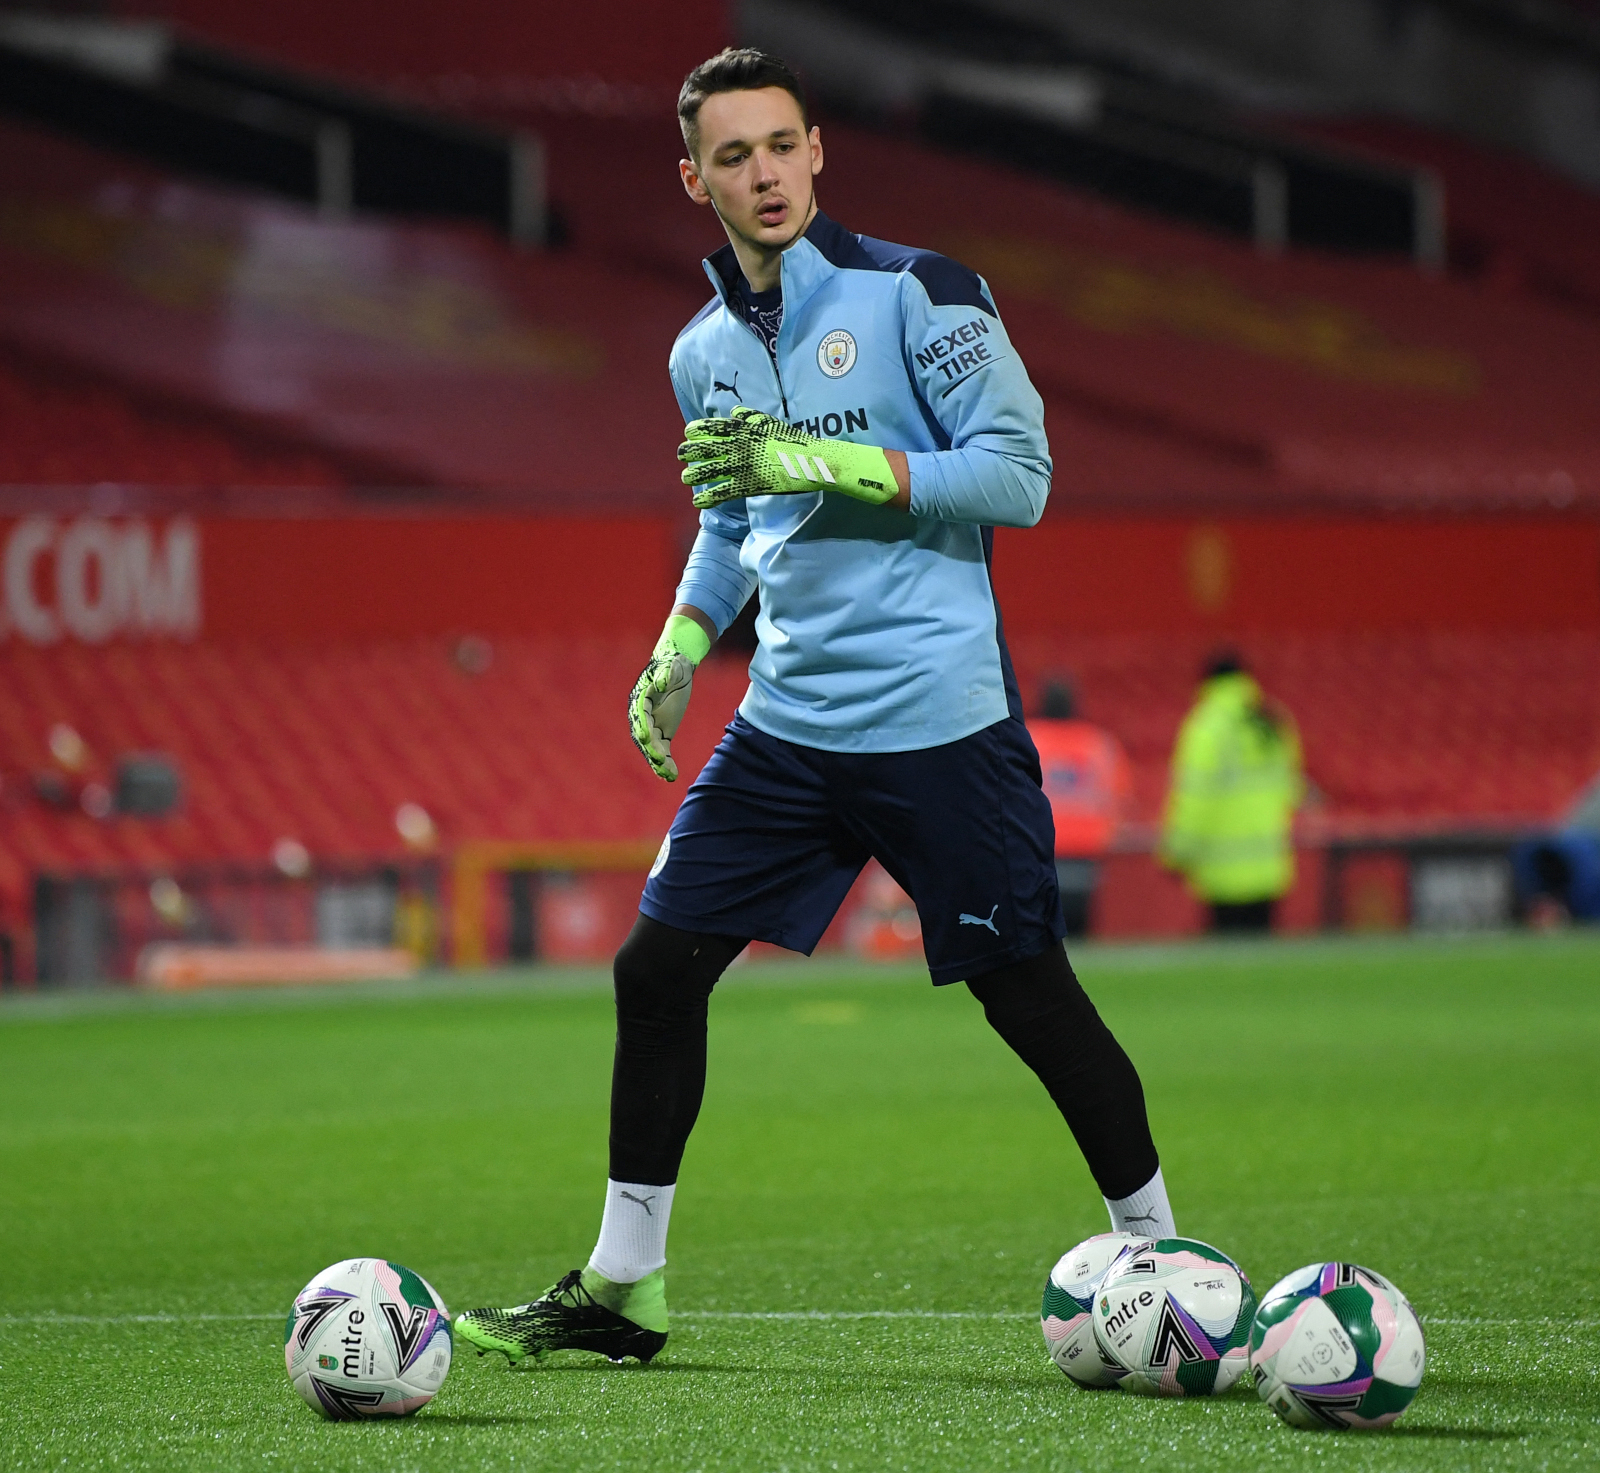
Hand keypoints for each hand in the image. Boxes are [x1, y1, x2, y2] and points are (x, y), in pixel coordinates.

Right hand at [629, 614, 710, 781]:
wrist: (676, 668)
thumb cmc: (673, 664)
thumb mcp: (673, 666)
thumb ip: (667, 674)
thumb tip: (661, 683)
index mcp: (640, 699)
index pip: (640, 715)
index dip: (642, 726)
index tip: (645, 738)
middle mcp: (642, 715)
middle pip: (644, 735)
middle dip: (651, 749)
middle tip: (661, 761)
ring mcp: (651, 725)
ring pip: (652, 747)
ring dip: (658, 762)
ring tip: (668, 775)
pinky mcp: (661, 731)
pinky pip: (662, 749)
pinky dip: (666, 762)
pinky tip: (671, 775)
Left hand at [678, 406, 899, 508]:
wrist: (816, 461)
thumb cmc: (798, 442)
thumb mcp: (775, 424)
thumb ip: (754, 419)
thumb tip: (736, 413)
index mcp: (750, 430)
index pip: (719, 427)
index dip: (702, 429)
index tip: (688, 431)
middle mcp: (745, 446)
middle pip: (712, 447)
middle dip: (694, 451)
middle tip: (680, 454)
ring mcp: (748, 465)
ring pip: (715, 469)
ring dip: (698, 474)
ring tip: (685, 477)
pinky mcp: (753, 485)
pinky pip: (726, 491)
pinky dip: (711, 496)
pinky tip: (698, 501)